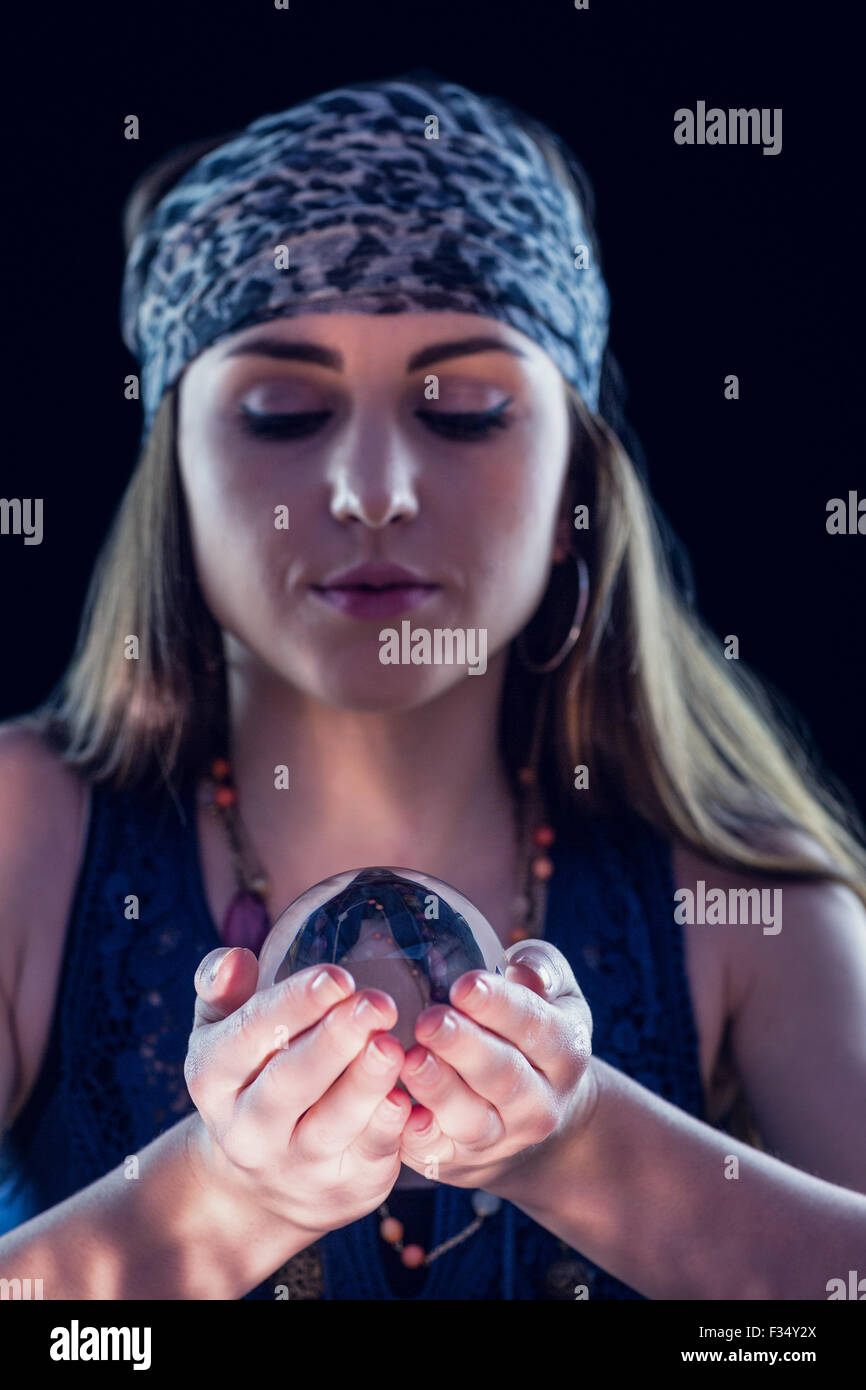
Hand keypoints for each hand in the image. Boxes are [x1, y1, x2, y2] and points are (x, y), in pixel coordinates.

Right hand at [184, 946, 413, 1235]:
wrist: (263, 1182)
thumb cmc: (252, 1077)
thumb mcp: (223, 1033)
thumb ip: (222, 990)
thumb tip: (234, 958)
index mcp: (213, 1077)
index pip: (248, 1035)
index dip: (294, 1004)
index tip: (337, 977)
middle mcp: (248, 1128)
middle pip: (289, 1083)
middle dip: (334, 1041)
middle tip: (377, 1003)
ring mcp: (296, 1164)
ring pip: (331, 1125)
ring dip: (364, 1084)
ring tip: (392, 1046)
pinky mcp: (344, 1188)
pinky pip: (368, 1156)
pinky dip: (389, 1127)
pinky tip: (408, 1096)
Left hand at [396, 941, 595, 1192]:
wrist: (530, 1108)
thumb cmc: (530, 1030)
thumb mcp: (553, 994)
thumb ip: (542, 969)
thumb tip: (520, 968)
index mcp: (565, 1052)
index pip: (536, 1027)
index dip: (500, 1006)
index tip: (463, 984)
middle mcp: (540, 1102)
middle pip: (504, 1077)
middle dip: (464, 1048)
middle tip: (429, 1021)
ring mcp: (502, 1138)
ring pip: (472, 1120)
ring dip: (439, 1091)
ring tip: (410, 1060)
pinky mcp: (462, 1161)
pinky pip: (437, 1153)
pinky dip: (417, 1136)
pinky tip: (396, 1109)